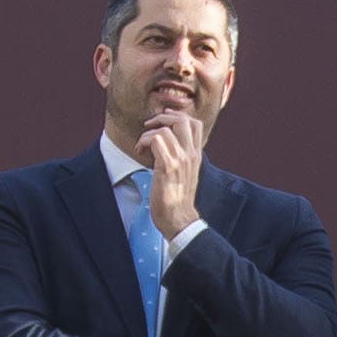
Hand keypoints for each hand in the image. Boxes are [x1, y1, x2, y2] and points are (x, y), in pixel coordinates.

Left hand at [139, 109, 206, 240]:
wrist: (179, 220)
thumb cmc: (178, 200)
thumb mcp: (186, 174)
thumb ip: (182, 159)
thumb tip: (168, 146)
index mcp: (196, 155)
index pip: (195, 124)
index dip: (178, 116)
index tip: (163, 121)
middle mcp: (191, 155)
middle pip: (182, 119)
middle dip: (162, 117)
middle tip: (149, 126)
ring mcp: (181, 160)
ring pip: (166, 129)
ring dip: (148, 133)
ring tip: (142, 145)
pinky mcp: (167, 167)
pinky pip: (156, 140)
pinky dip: (144, 141)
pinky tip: (140, 152)